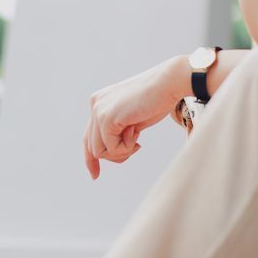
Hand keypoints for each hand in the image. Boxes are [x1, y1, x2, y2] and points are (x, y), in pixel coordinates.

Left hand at [83, 56, 184, 179]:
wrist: (169, 82)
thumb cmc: (157, 99)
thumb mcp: (132, 118)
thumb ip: (117, 130)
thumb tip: (106, 153)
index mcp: (100, 101)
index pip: (88, 136)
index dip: (90, 159)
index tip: (95, 175)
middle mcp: (95, 104)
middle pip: (91, 147)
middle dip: (114, 155)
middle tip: (137, 147)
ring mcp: (98, 110)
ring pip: (99, 151)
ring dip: (121, 151)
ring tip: (138, 138)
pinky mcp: (106, 117)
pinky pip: (110, 149)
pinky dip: (126, 148)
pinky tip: (137, 133)